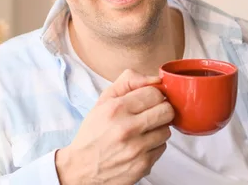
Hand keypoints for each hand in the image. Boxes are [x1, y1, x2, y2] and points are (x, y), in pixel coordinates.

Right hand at [55, 69, 174, 184]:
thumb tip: (155, 79)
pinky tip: (140, 145)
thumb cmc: (93, 133)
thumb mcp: (103, 101)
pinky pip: (162, 148)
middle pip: (166, 111)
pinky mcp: (143, 165)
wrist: (81, 169)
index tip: (148, 100)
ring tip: (143, 131)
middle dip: (161, 110)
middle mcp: (127, 128)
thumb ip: (128, 82)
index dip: (154, 95)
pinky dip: (154, 146)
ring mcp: (136, 149)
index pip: (154, 93)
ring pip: (167, 130)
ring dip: (158, 129)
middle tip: (151, 114)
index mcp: (116, 109)